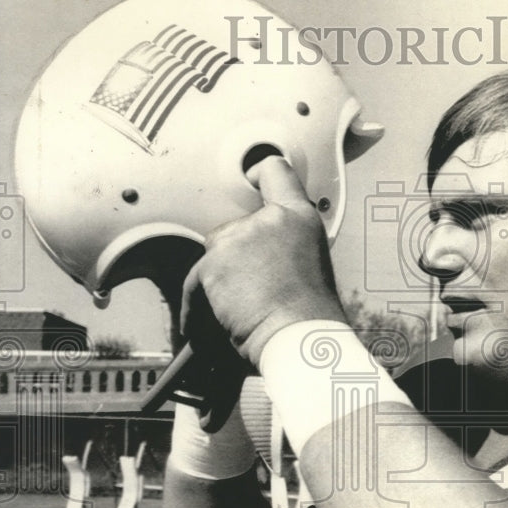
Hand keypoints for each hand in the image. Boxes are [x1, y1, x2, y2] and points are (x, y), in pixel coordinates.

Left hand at [181, 157, 347, 367]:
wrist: (299, 337)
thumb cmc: (310, 315)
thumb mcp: (312, 264)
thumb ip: (285, 246)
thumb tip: (264, 256)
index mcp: (300, 218)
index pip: (276, 173)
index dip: (259, 171)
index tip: (251, 173)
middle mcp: (269, 219)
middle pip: (235, 227)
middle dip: (237, 258)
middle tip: (253, 291)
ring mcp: (239, 237)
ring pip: (216, 256)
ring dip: (220, 283)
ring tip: (238, 311)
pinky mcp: (215, 261)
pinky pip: (196, 281)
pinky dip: (198, 304)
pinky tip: (210, 321)